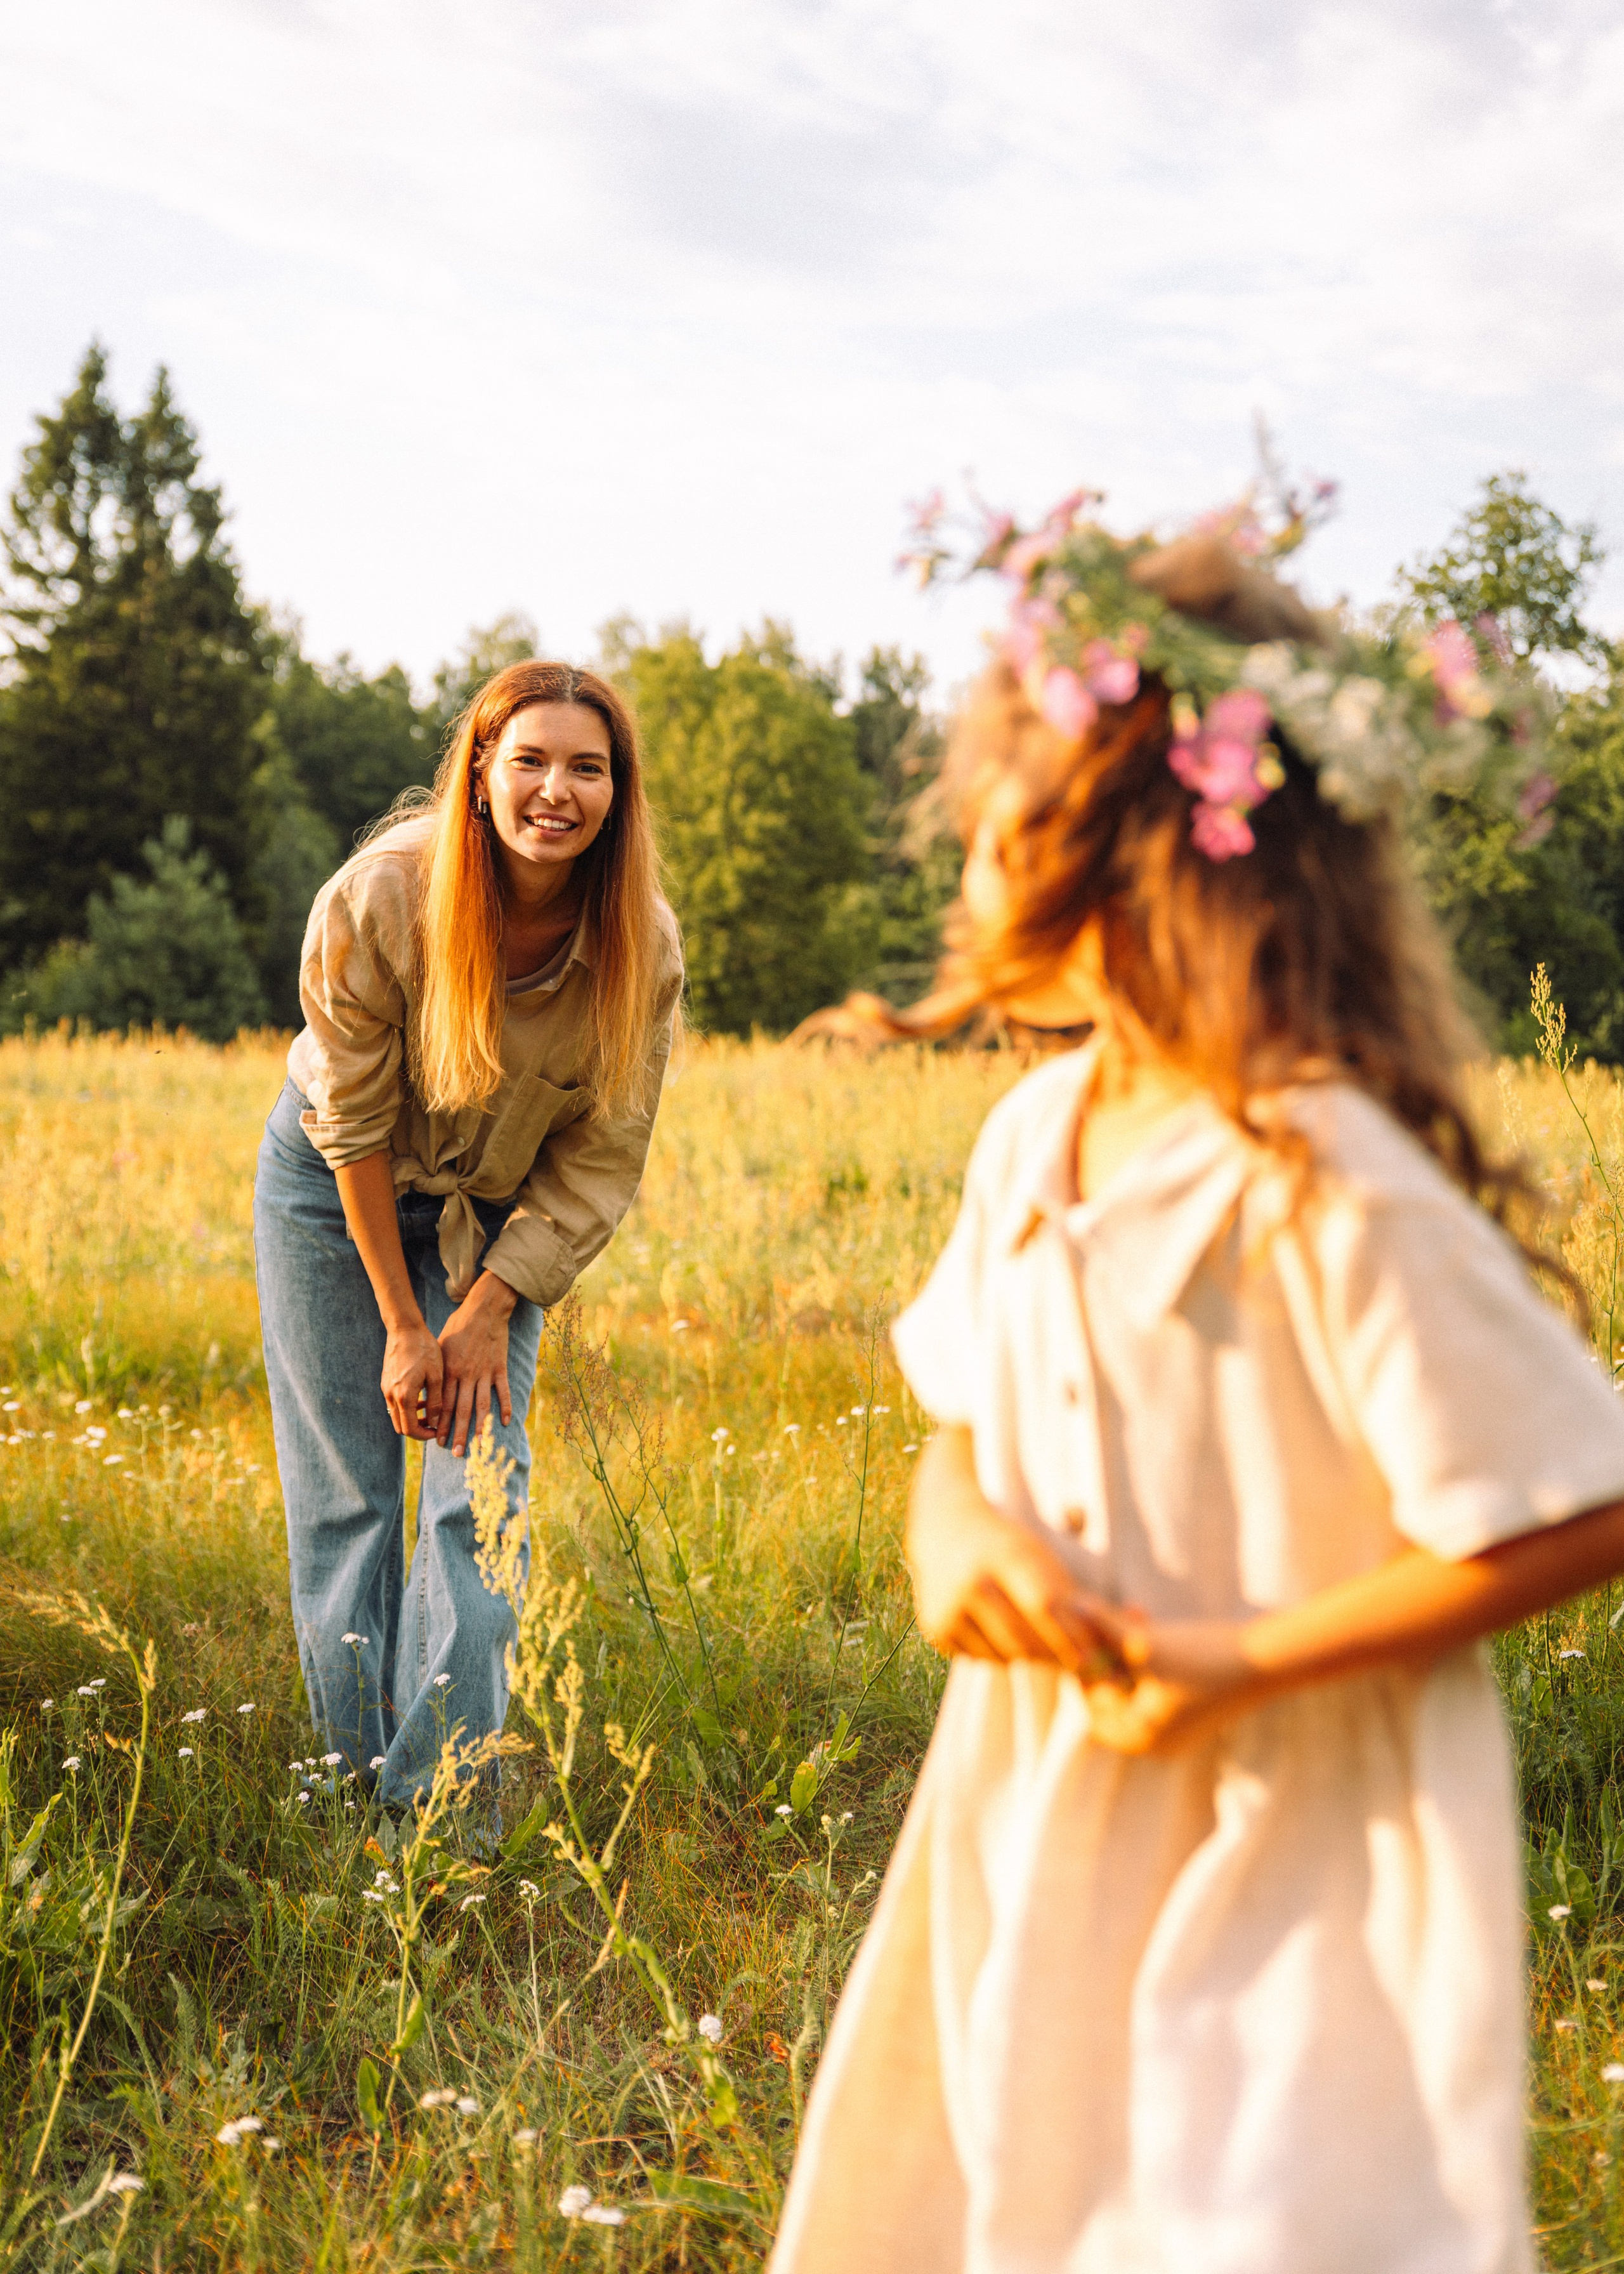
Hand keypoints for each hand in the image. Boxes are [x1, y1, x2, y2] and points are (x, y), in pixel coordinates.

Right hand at [382, 1319, 443, 1440]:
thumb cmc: (424, 1349)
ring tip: (428, 1409)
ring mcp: (385, 1389)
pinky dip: (406, 1407)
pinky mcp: (385, 1382)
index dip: (424, 1435)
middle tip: (432, 1425)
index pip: (410, 1429)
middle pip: (400, 1427)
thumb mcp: (436, 1376)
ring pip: (396, 1416)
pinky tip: (420, 1396)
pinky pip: (394, 1403)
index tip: (436, 1432)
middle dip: (416, 1430)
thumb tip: (435, 1423)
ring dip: (411, 1418)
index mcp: (404, 1396)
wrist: (405, 1329)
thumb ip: (436, 1402)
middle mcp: (390, 1395)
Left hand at [435, 1271, 517, 1454]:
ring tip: (478, 1445)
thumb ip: (438, 1370)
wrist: (484, 1310)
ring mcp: (484, 1372)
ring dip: (479, 1427)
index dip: (441, 1424)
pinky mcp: (499, 1367)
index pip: (443, 1404)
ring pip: (481, 1405)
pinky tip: (505, 1422)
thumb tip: (430, 1392)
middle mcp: (466, 1375)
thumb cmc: (458, 1327)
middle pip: (461, 1410)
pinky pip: (502, 1391)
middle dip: (457, 1433)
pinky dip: (505, 1407)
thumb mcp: (441, 1347)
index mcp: (449, 1371)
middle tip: (455, 1452)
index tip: (437, 1441)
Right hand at [907, 1429, 1124, 1679]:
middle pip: (1027, 1639)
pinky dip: (1001, 1655)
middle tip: (1080, 1665)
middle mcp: (972, 1581)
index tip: (1098, 1659)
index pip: (1046, 1606)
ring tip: (1042, 1643)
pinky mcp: (935, 1627)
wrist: (945, 1524)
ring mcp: (948, 1606)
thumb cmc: (1011, 1542)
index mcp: (1005, 1555)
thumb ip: (1082, 1597)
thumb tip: (1137, 1628)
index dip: (1074, 1638)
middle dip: (1058, 1656)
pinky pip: (982, 1659)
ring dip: (1030, 1657)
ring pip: (1006, 1655)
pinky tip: (1005, 1634)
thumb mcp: (1045, 1557)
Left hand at [1080, 1618, 1264, 1755]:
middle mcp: (1156, 1742)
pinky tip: (1155, 1628)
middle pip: (1112, 1697)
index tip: (1084, 1633)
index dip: (1085, 1667)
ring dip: (1130, 1652)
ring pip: (1135, 1688)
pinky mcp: (1193, 1712)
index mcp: (1139, 1737)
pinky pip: (1156, 1688)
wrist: (1266, 1661)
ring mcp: (1176, 1730)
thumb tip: (1066, 1604)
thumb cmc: (1204, 1655)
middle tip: (1112, 1621)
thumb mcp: (1146, 1641)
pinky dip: (1150, 1661)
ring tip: (1137, 1615)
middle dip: (1110, 1656)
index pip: (1092, 1705)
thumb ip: (1104, 1625)